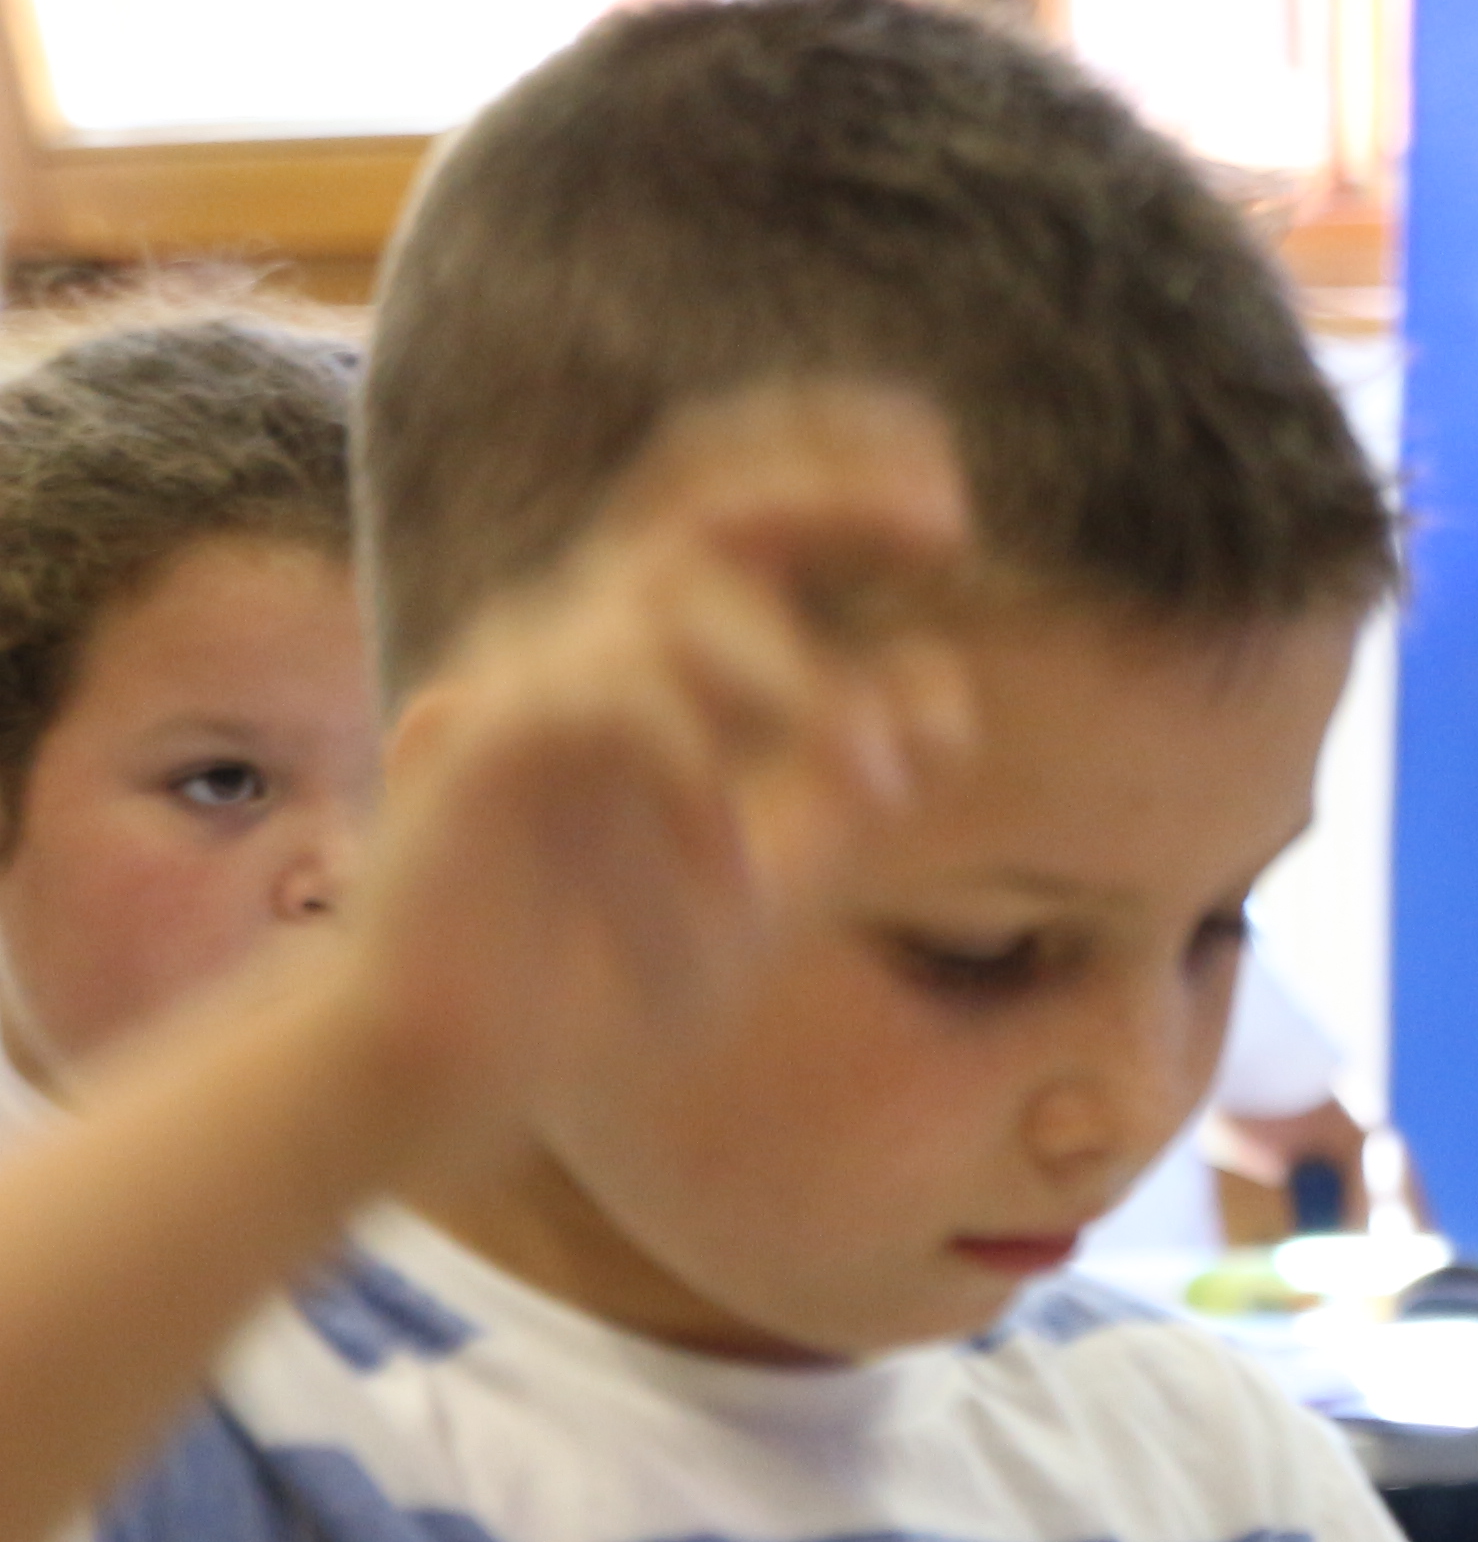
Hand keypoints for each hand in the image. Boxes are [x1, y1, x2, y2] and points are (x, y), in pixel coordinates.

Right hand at [353, 384, 975, 1146]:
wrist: (466, 1068)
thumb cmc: (602, 965)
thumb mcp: (773, 871)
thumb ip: (848, 782)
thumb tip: (945, 684)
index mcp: (648, 658)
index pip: (736, 513)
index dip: (831, 474)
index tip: (947, 497)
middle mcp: (578, 642)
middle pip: (700, 508)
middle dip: (827, 497)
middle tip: (943, 524)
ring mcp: (519, 683)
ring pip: (669, 606)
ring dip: (802, 689)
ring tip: (880, 787)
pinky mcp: (474, 746)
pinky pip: (603, 703)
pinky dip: (698, 776)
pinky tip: (743, 871)